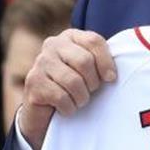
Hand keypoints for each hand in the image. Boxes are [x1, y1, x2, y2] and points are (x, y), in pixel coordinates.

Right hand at [18, 28, 115, 149]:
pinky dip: (69, 108)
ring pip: (73, 81)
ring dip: (81, 98)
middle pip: (84, 61)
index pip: (94, 41)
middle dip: (93, 83)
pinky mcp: (33, 83)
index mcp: (70, 36)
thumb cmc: (76, 88)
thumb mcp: (91, 70)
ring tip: (79, 101)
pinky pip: (61, 97)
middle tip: (90, 92)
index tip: (111, 79)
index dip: (106, 62)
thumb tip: (115, 72)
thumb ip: (102, 61)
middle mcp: (52, 45)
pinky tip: (66, 108)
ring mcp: (40, 63)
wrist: (46, 112)